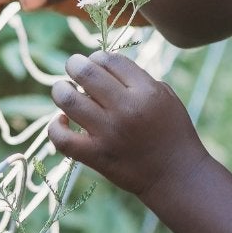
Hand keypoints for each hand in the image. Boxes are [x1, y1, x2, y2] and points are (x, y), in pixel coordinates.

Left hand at [46, 51, 203, 203]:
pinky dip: (55, 127)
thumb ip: (138, 78)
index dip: (97, 57)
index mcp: (146, 91)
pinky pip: (62, 138)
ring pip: (68, 99)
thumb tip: (103, 65)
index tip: (95, 64)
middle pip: (86, 72)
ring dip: (60, 89)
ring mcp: (109, 133)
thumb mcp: (165, 96)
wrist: (176, 175)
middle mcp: (126, 109)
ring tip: (63, 90)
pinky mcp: (97, 156)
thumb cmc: (172, 132)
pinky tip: (61, 121)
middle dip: (74, 64)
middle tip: (73, 68)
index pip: (110, 59)